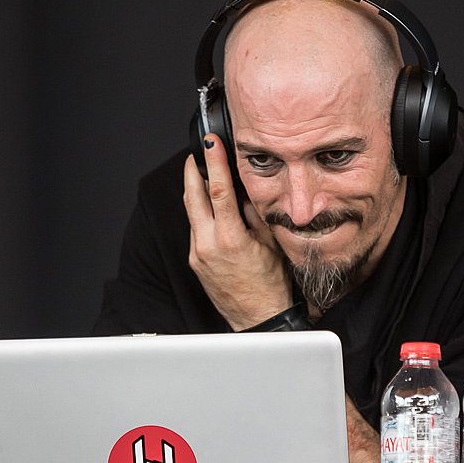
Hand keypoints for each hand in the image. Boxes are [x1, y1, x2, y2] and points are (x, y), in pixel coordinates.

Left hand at [183, 134, 292, 330]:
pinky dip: (201, 213)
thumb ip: (254, 215)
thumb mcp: (270, 244)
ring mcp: (198, 254)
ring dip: (196, 192)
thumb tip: (243, 192)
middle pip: (192, 197)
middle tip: (197, 153)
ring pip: (192, 213)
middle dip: (193, 171)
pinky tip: (212, 208)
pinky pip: (196, 229)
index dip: (213, 163)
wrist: (258, 318)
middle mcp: (208, 245)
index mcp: (229, 238)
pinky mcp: (195, 261)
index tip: (210, 144)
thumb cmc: (271, 285)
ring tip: (206, 176)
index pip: (217, 191)